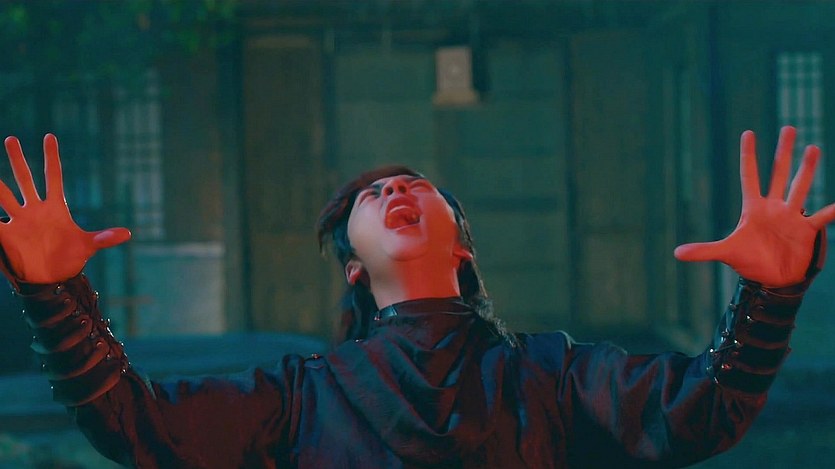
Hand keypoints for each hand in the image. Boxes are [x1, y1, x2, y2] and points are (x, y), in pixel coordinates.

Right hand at [0, 134, 130, 283]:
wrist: (53, 279)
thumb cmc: (70, 258)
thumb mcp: (88, 247)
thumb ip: (105, 238)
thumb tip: (128, 234)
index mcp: (55, 207)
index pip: (53, 176)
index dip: (52, 158)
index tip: (49, 137)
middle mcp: (35, 209)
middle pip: (26, 179)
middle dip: (18, 160)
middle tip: (12, 138)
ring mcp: (20, 221)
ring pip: (4, 197)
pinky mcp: (7, 236)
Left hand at [674, 126, 834, 286]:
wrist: (772, 279)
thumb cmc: (749, 262)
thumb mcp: (726, 253)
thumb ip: (703, 251)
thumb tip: (676, 254)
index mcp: (754, 208)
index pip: (749, 176)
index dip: (748, 156)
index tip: (748, 133)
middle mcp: (774, 207)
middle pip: (779, 174)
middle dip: (783, 152)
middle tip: (788, 128)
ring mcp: (792, 216)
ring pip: (800, 187)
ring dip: (807, 169)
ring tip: (813, 148)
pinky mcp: (807, 230)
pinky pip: (823, 217)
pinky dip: (832, 210)